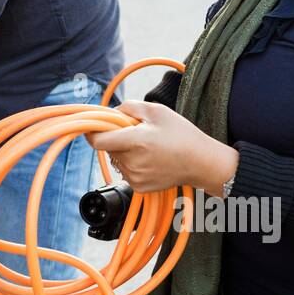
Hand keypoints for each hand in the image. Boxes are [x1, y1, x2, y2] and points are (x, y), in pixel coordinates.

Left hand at [83, 101, 238, 195]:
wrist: (201, 162)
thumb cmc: (181, 134)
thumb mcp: (156, 110)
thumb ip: (128, 107)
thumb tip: (111, 112)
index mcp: (135, 142)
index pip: (97, 141)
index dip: (92, 131)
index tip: (94, 125)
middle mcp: (132, 162)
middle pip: (108, 147)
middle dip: (116, 137)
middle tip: (136, 131)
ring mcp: (135, 177)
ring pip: (116, 159)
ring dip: (124, 150)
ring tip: (146, 146)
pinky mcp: (139, 187)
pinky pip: (125, 170)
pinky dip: (131, 162)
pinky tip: (150, 158)